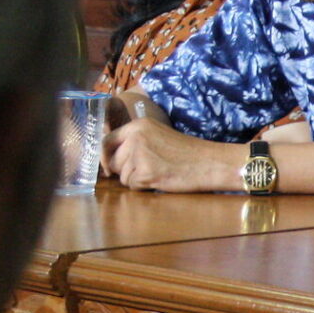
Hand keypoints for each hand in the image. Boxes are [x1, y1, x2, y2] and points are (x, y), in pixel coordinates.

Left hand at [100, 118, 243, 191]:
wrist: (208, 162)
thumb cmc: (186, 152)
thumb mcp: (158, 136)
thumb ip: (135, 141)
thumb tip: (108, 160)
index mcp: (138, 125)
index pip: (106, 141)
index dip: (105, 156)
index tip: (108, 167)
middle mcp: (135, 137)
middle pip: (113, 161)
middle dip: (124, 170)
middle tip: (148, 169)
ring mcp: (139, 154)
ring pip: (122, 176)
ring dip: (136, 179)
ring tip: (157, 172)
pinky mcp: (145, 172)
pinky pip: (132, 186)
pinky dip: (143, 187)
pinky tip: (160, 179)